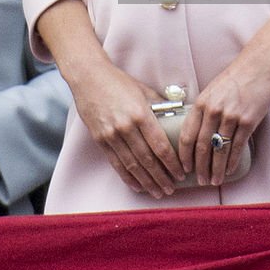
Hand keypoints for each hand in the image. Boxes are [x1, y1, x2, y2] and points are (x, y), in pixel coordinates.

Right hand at [69, 60, 185, 198]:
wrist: (89, 77)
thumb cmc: (118, 81)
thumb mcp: (143, 90)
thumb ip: (159, 105)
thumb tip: (177, 116)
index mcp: (140, 113)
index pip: (160, 145)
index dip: (171, 162)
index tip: (181, 172)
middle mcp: (126, 127)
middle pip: (147, 160)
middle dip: (161, 177)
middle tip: (171, 189)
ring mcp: (111, 135)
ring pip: (132, 165)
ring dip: (147, 182)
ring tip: (158, 192)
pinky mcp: (100, 140)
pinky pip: (116, 163)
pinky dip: (128, 177)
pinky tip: (137, 185)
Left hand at [178, 51, 269, 186]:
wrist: (259, 64)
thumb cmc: (235, 77)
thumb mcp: (212, 90)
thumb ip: (204, 109)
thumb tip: (197, 133)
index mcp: (202, 102)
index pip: (187, 135)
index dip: (184, 155)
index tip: (184, 168)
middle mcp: (214, 110)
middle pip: (202, 147)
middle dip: (199, 168)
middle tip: (200, 181)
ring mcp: (231, 116)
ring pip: (219, 150)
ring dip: (216, 169)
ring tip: (214, 181)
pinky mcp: (248, 121)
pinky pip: (237, 147)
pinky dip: (232, 162)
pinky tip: (229, 170)